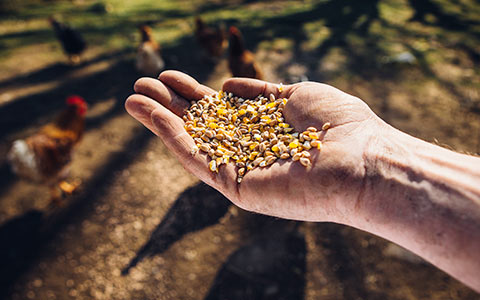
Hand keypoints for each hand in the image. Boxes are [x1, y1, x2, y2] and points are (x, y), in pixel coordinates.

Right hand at [125, 71, 386, 223]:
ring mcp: (241, 171)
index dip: (193, 94)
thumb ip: (259, 93)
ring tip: (132, 98)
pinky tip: (154, 116)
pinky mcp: (238, 188)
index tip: (170, 77)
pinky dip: (174, 138)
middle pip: (200, 126)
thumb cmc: (339, 124)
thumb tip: (225, 85)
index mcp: (262, 130)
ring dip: (161, 121)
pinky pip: (199, 161)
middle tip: (140, 84)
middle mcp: (248, 151)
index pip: (219, 111)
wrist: (363, 159)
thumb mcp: (295, 96)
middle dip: (170, 106)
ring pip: (192, 144)